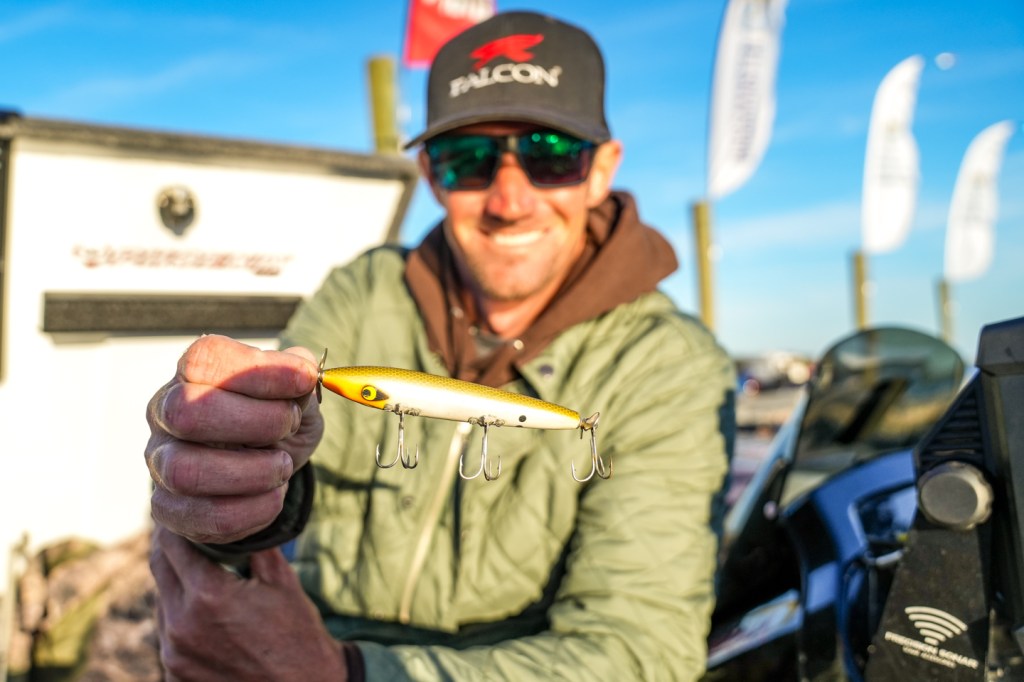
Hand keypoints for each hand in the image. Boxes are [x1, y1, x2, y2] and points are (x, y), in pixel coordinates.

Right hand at [146, 334, 323, 543]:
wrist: (258, 474)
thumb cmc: (272, 424)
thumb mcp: (294, 397)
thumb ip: (298, 382)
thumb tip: (303, 367)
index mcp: (192, 374)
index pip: (206, 359)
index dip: (261, 370)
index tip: (303, 379)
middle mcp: (165, 413)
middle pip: (186, 412)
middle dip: (256, 421)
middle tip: (289, 425)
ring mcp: (160, 462)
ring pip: (186, 471)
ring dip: (253, 472)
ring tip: (282, 466)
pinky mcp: (168, 508)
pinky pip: (202, 517)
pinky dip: (251, 511)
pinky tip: (272, 496)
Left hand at [150, 525, 347, 680]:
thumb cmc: (298, 634)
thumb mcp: (282, 580)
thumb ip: (253, 544)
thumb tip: (239, 514)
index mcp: (208, 596)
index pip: (172, 544)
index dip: (176, 523)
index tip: (183, 510)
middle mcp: (181, 625)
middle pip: (158, 569)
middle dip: (169, 546)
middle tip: (184, 529)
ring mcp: (174, 654)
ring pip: (161, 600)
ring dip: (175, 581)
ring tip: (198, 570)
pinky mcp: (174, 675)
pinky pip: (167, 633)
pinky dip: (180, 615)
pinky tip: (204, 610)